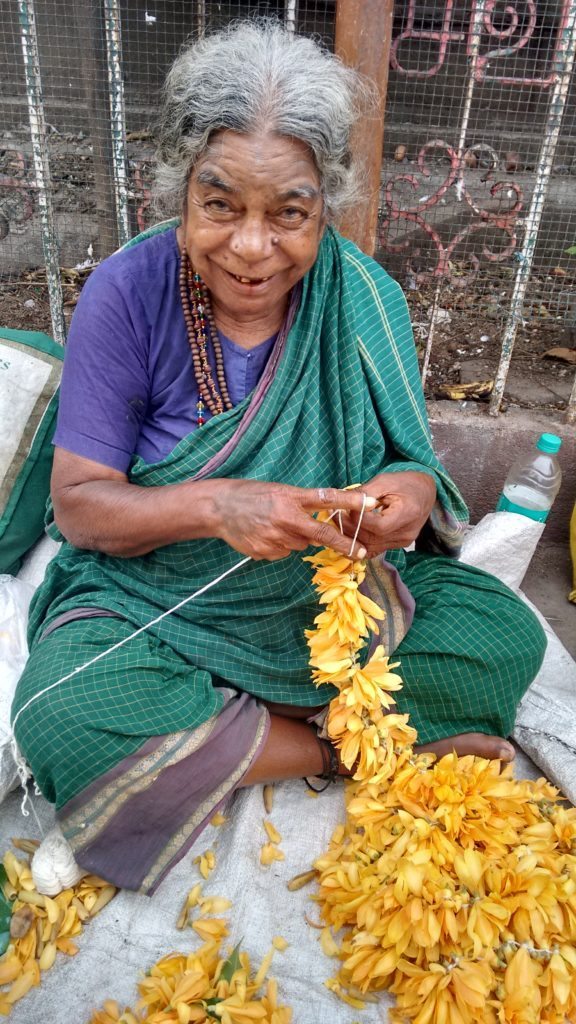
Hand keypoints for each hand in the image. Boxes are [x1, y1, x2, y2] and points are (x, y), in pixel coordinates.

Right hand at [211, 479, 376, 560]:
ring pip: (301, 545)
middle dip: (344, 544)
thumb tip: (323, 519)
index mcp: (291, 498)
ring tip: (275, 525)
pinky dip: (280, 546)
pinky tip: (264, 534)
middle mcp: (286, 518)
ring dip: (297, 538)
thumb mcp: (278, 491)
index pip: (326, 498)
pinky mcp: (266, 552)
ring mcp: (276, 537)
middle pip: (322, 534)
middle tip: (360, 552)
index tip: (371, 505)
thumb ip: (301, 504)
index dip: (350, 502)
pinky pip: (283, 553)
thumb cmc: (251, 495)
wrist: (219, 508)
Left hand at [343, 471, 436, 558]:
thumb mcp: (384, 481)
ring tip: (340, 523)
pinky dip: (361, 544)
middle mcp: (406, 533)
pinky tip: (350, 534)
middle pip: (372, 539)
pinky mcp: (399, 545)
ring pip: (371, 547)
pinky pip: (376, 550)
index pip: (377, 526)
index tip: (345, 507)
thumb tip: (343, 502)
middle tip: (335, 516)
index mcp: (407, 514)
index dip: (358, 519)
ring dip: (352, 537)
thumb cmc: (405, 483)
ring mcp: (403, 542)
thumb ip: (365, 493)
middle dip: (350, 528)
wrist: (425, 492)